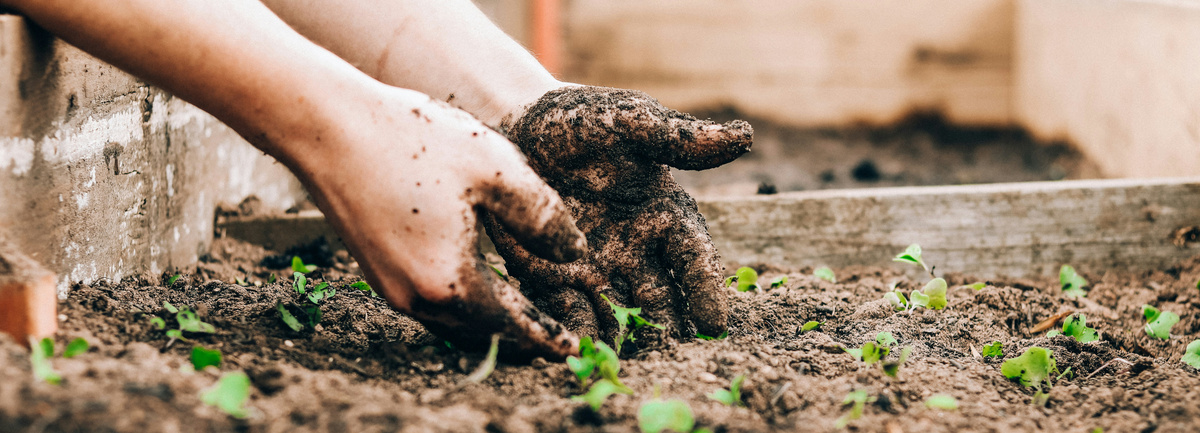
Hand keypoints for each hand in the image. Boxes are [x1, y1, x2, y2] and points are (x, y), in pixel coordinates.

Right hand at [288, 86, 586, 358]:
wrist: (327, 127)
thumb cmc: (414, 141)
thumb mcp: (496, 170)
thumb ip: (543, 217)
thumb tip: (575, 254)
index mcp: (452, 282)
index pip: (513, 324)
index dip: (547, 337)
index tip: (573, 350)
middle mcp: (417, 298)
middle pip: (482, 333)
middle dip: (521, 339)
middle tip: (555, 340)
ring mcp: (391, 288)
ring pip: (454, 323)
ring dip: (490, 325)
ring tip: (523, 318)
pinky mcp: (376, 271)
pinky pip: (431, 305)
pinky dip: (462, 306)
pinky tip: (478, 286)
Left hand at [487, 85, 752, 346]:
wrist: (516, 125)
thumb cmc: (582, 120)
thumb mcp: (628, 121)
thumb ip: (678, 137)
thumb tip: (744, 136)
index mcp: (665, 215)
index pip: (694, 259)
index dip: (705, 289)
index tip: (715, 323)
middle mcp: (637, 250)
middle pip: (661, 299)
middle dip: (669, 330)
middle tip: (674, 359)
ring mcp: (597, 268)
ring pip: (619, 314)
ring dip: (626, 341)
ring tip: (628, 367)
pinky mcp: (554, 278)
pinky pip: (569, 312)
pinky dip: (576, 333)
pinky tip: (577, 353)